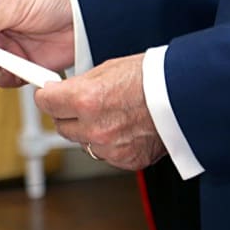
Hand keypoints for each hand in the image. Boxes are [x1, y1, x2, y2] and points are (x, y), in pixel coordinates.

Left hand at [35, 55, 165, 170]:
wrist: (183, 97)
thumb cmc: (152, 78)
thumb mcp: (108, 69)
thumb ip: (81, 85)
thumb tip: (63, 91)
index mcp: (86, 100)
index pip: (46, 102)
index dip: (47, 96)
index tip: (48, 94)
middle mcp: (94, 128)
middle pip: (61, 126)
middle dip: (67, 114)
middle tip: (80, 104)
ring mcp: (109, 147)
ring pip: (83, 143)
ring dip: (88, 131)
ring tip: (110, 114)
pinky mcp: (125, 160)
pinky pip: (105, 153)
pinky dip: (110, 143)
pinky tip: (124, 127)